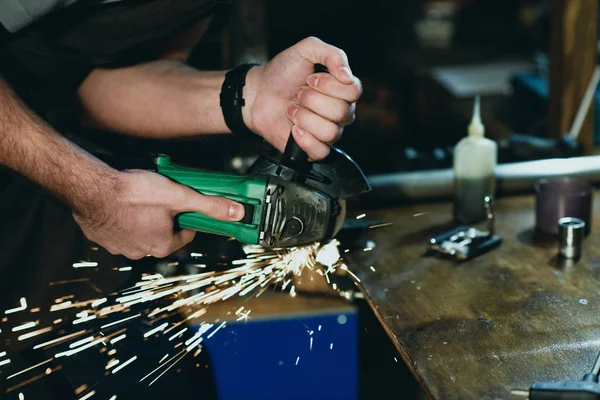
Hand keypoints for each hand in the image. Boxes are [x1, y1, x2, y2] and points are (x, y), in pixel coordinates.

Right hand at [73, 170, 244, 259]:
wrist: (90, 188)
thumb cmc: (133, 193)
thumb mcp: (180, 196)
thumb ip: (209, 206)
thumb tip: (236, 213)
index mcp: (162, 246)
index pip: (186, 234)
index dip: (188, 216)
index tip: (184, 203)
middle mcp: (140, 252)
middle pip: (164, 233)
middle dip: (165, 216)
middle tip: (161, 196)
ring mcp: (119, 247)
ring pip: (140, 231)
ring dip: (144, 217)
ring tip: (141, 197)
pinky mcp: (101, 238)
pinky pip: (119, 228)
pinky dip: (122, 218)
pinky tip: (122, 202)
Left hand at [243, 37, 362, 159]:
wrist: (258, 93)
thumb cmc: (281, 73)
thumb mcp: (306, 50)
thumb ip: (332, 54)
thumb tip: (347, 75)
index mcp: (342, 90)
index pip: (354, 91)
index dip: (329, 85)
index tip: (310, 79)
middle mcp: (339, 112)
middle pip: (341, 112)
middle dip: (312, 100)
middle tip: (297, 93)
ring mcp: (327, 131)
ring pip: (330, 132)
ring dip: (304, 117)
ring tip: (292, 109)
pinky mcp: (313, 148)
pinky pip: (321, 151)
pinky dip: (304, 139)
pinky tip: (293, 128)